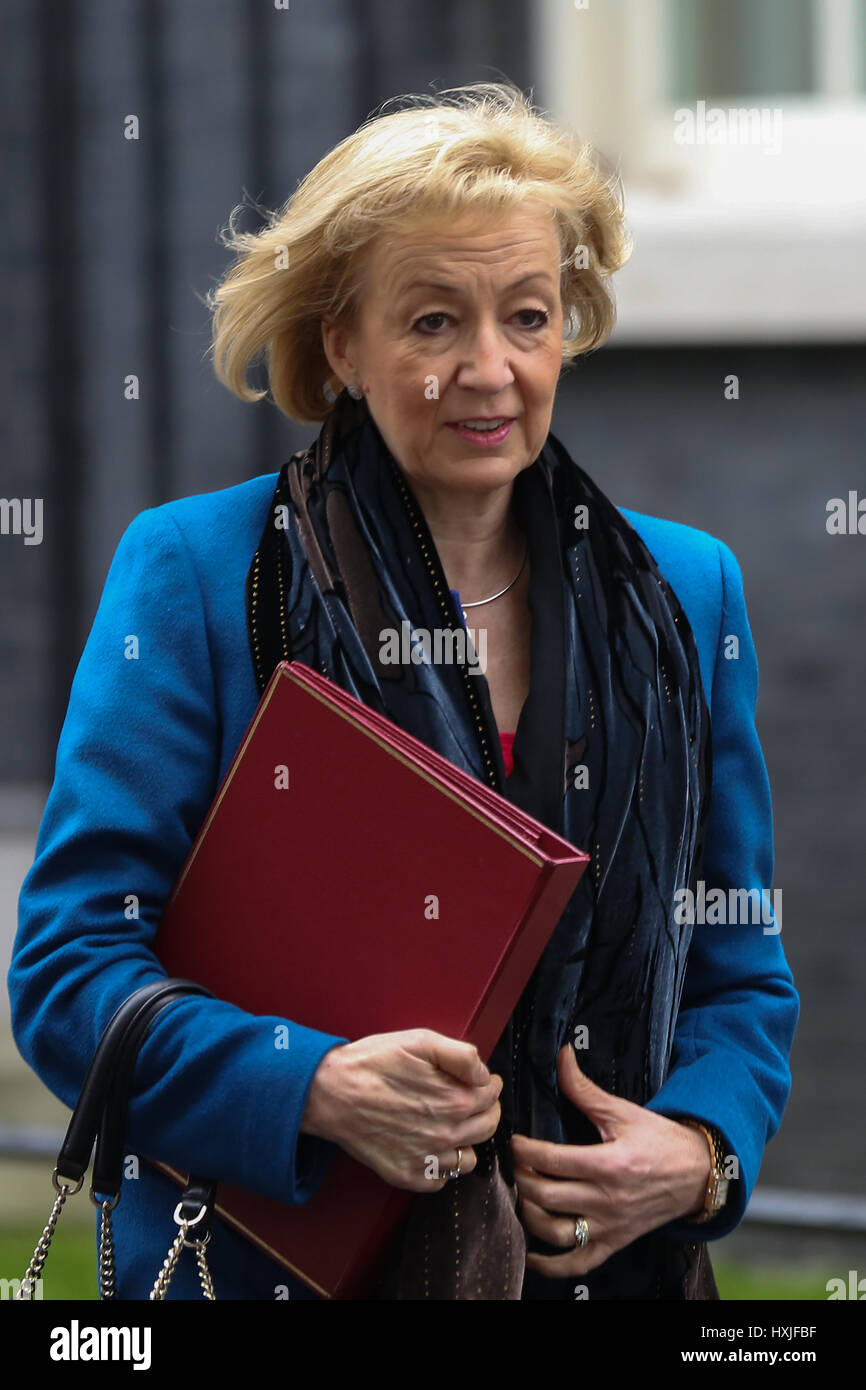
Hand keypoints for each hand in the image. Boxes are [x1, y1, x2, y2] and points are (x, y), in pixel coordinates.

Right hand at [300, 1029, 502, 1192]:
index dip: (487, 1083)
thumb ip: (461, 1055)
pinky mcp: (408, 1176)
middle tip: (468, 1099)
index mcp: (454, 1100)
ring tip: (449, 1124)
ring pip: (470, 1158)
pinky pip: (442, 1180)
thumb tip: (483, 1073)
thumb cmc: (372, 1063)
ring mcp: (427, 1159)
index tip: (479, 1080)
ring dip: (466, 1140)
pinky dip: (442, 1165)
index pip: (492, 1095)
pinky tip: (429, 1146)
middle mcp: (446, 1134)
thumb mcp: (419, 1041)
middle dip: (484, 1109)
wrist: (331, 1092)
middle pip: (488, 1126)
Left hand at [511, 1045, 711, 1276]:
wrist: (697, 1173)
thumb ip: (585, 1089)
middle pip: (546, 1195)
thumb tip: (562, 1056)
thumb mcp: (623, 1112)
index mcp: (609, 1164)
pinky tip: (533, 1254)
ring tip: (524, 1195)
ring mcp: (611, 1226)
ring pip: (555, 1231)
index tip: (515, 1142)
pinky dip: (552, 1264)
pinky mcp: (615, 1242)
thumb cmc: (660, 1140)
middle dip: (522, 1178)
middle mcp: (608, 1200)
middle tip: (517, 1164)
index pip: (551, 1160)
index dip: (524, 1150)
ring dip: (530, 1215)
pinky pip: (578, 1263)